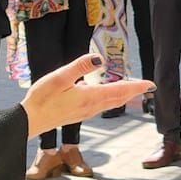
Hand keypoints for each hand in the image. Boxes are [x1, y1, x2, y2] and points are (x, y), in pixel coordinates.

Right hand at [21, 54, 153, 137]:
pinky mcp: (78, 114)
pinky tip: (107, 96)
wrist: (30, 120)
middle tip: (147, 86)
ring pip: (111, 103)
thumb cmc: (42, 98)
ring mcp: (85, 112)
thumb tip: (100, 58)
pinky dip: (111, 99)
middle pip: (118, 98)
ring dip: (123, 96)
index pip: (119, 90)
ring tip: (133, 90)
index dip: (136, 86)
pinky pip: (101, 106)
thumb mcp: (59, 77)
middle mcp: (91, 106)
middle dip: (134, 91)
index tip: (150, 84)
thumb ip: (80, 66)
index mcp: (90, 97)